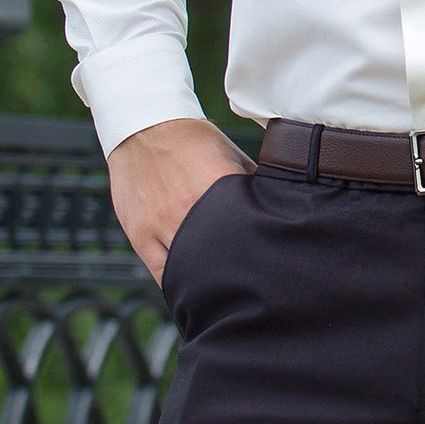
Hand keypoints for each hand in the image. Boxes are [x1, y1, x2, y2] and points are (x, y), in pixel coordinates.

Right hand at [107, 116, 249, 281]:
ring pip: (187, 274)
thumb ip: (253, 187)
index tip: (264, 273)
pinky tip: (191, 291)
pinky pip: (162, 273)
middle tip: (247, 288)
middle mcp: (188, 214)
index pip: (244, 241)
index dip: (255, 263)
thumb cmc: (194, 143)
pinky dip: (178, 285)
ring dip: (204, 285)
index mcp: (217, 193)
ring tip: (222, 295)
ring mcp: (161, 227)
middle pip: (216, 262)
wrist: (145, 128)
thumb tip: (284, 209)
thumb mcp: (232, 159)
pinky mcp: (140, 235)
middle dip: (232, 277)